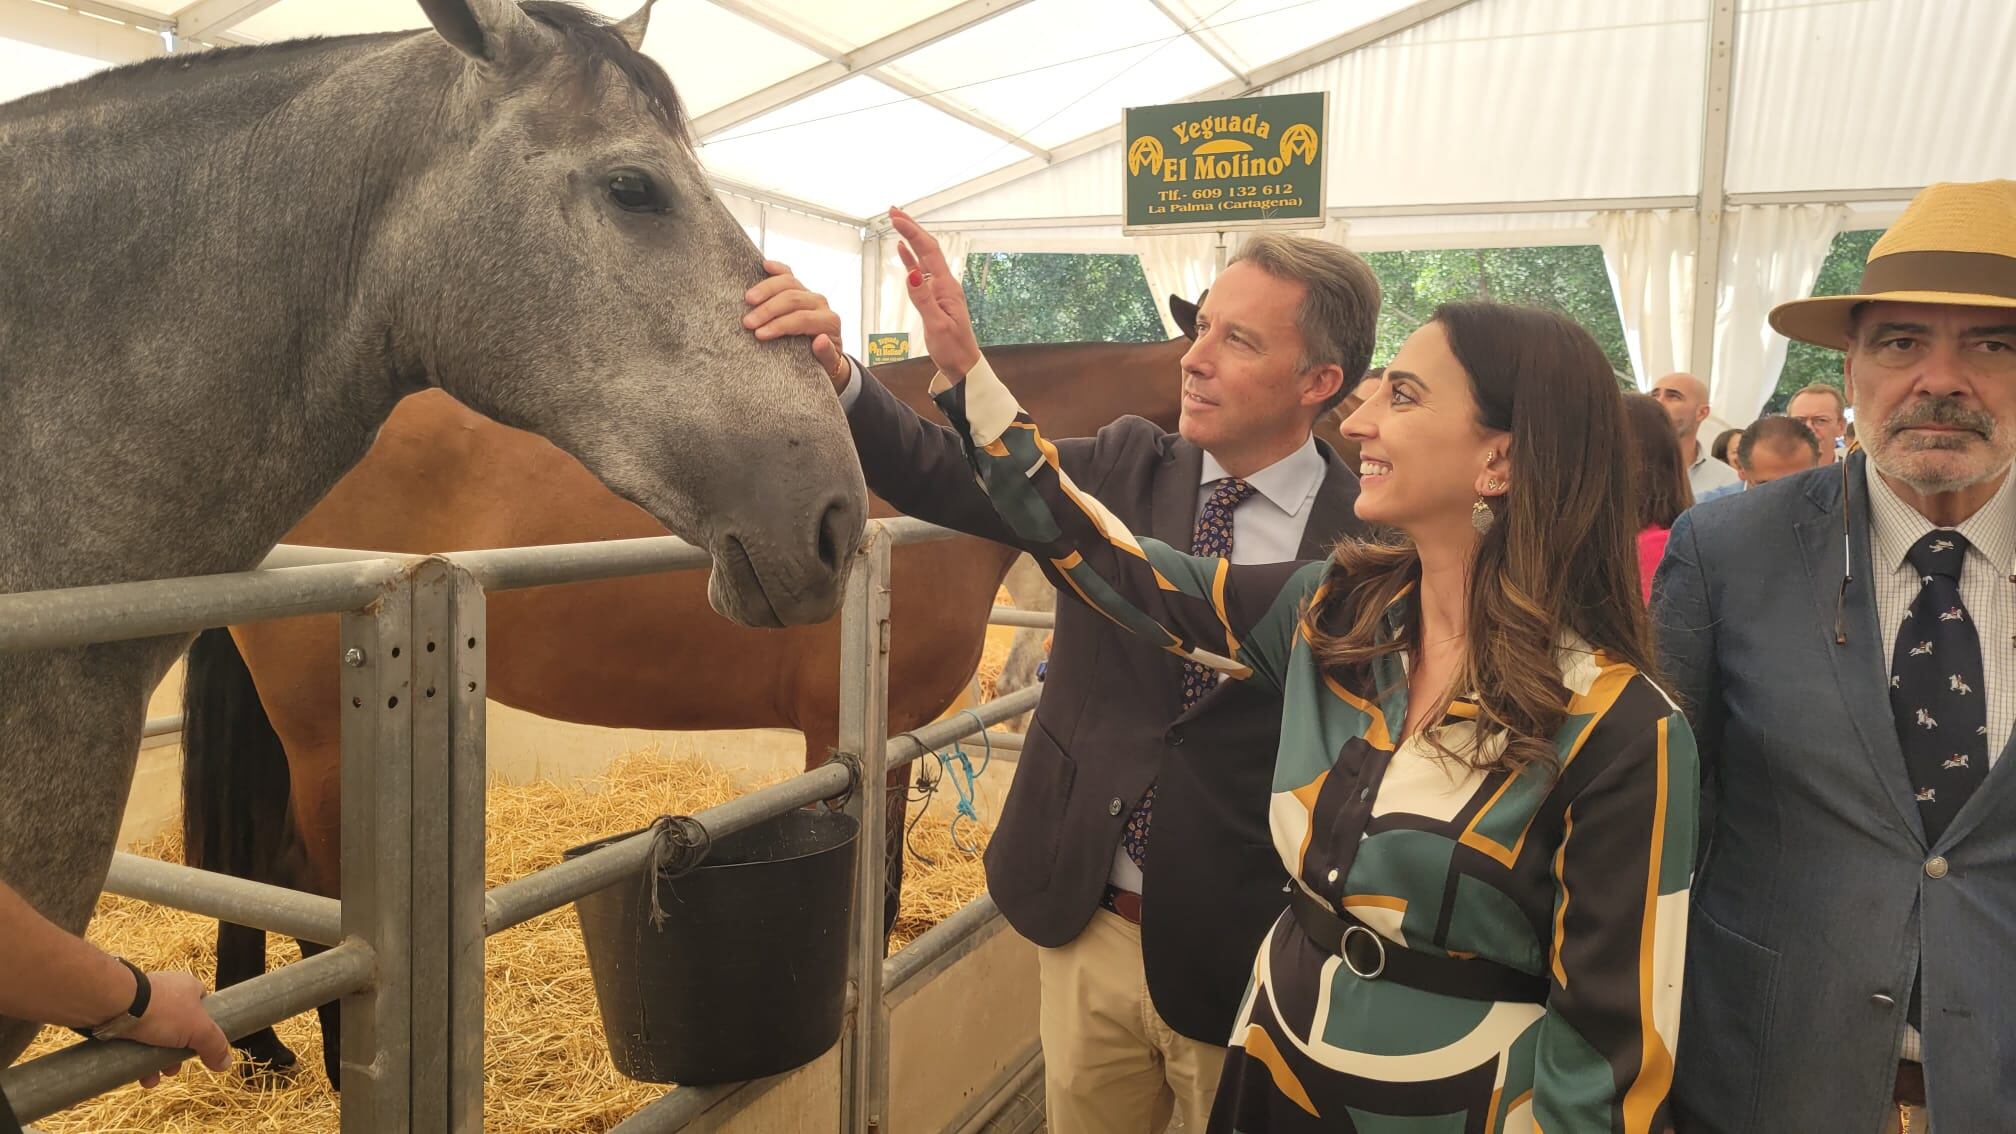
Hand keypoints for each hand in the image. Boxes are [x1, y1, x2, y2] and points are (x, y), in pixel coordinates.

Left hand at [125, 971, 230, 1086]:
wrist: (114, 1005)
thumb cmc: (162, 1011)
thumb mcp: (198, 1030)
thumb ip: (214, 1045)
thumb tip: (226, 1063)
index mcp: (189, 987)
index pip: (203, 1006)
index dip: (203, 1028)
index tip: (199, 1046)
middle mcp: (166, 992)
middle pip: (178, 1028)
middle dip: (176, 1055)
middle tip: (173, 1070)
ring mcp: (141, 1004)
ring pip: (154, 1037)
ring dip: (155, 1061)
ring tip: (152, 1079)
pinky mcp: (120, 1015)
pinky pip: (133, 1040)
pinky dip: (136, 1058)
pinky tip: (135, 1075)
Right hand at [743, 260, 848, 393]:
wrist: (827, 354)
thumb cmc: (824, 362)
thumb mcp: (828, 365)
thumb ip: (827, 355)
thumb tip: (820, 339)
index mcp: (829, 322)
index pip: (802, 319)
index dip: (779, 325)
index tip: (759, 334)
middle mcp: (821, 304)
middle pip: (793, 299)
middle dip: (768, 310)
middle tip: (748, 322)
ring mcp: (810, 293)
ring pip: (789, 283)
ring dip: (766, 289)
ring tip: (748, 299)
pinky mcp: (800, 289)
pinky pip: (789, 274)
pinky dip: (777, 268)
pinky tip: (764, 265)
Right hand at [887, 207, 981, 379]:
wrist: (963, 365)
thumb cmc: (952, 349)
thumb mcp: (936, 326)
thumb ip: (923, 299)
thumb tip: (911, 274)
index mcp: (947, 287)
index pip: (929, 252)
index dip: (913, 233)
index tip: (896, 219)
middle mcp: (944, 284)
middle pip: (927, 248)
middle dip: (911, 227)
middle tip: (892, 210)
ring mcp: (940, 289)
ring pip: (923, 257)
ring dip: (910, 238)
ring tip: (896, 221)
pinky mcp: (934, 297)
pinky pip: (920, 272)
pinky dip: (910, 259)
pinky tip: (901, 250)